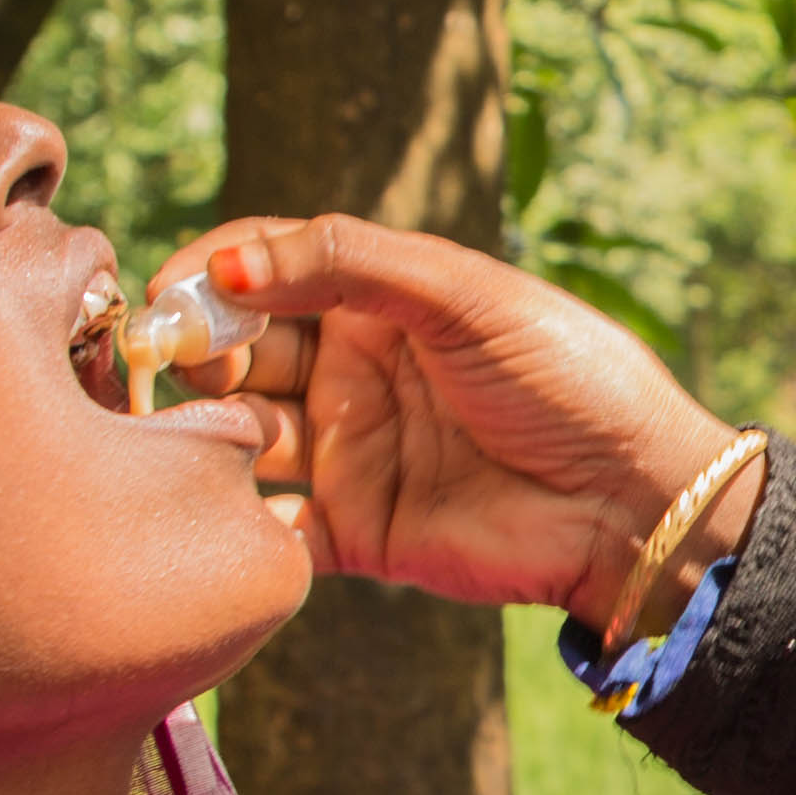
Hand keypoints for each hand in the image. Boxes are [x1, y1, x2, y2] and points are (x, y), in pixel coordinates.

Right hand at [152, 212, 752, 623]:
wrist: (632, 501)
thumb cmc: (568, 378)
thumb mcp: (463, 294)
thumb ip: (347, 261)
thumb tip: (228, 264)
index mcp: (377, 299)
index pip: (262, 268)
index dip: (209, 274)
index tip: (168, 291)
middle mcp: (351, 371)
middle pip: (236, 351)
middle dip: (190, 352)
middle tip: (163, 365)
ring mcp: (349, 453)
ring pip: (239, 435)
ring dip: (200, 431)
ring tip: (182, 431)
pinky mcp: (354, 533)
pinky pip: (271, 527)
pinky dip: (233, 519)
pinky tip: (209, 503)